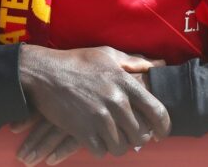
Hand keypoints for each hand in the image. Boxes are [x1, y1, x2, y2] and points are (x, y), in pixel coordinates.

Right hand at [17, 46, 170, 158]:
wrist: (44, 73)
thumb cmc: (76, 61)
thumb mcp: (107, 54)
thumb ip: (135, 61)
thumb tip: (159, 64)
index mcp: (125, 83)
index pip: (156, 111)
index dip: (164, 126)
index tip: (161, 134)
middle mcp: (116, 102)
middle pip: (140, 134)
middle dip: (139, 139)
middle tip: (133, 137)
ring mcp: (99, 118)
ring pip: (121, 146)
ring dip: (119, 145)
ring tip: (114, 139)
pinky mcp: (82, 131)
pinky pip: (100, 151)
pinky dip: (100, 149)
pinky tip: (97, 141)